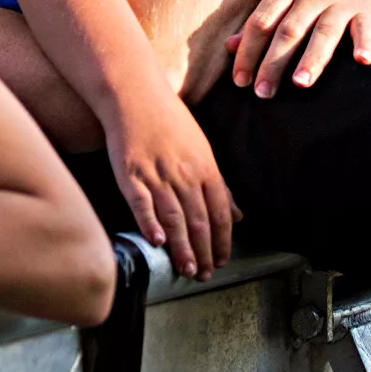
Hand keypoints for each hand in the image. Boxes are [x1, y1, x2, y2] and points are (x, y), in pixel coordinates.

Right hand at [104, 82, 240, 280]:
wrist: (137, 96)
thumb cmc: (170, 122)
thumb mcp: (203, 150)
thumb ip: (220, 186)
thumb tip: (238, 215)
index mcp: (206, 169)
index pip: (220, 213)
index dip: (223, 240)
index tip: (223, 260)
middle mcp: (185, 175)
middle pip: (199, 221)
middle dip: (205, 252)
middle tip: (205, 274)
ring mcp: (158, 175)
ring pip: (175, 218)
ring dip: (182, 248)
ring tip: (187, 269)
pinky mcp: (131, 175)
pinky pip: (143, 204)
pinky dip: (151, 223)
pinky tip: (157, 242)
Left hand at [227, 0, 370, 99]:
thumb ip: (260, 17)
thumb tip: (230, 47)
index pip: (261, 22)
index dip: (248, 51)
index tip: (240, 80)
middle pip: (289, 30)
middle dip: (274, 62)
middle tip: (262, 92)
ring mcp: (339, 0)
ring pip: (324, 31)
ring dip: (313, 57)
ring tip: (301, 82)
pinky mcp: (364, 7)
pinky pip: (365, 26)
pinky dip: (365, 43)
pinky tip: (362, 60)